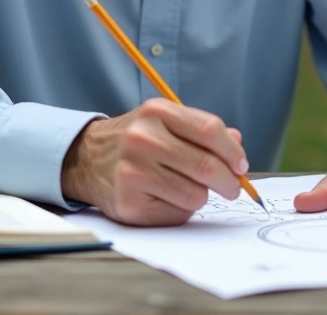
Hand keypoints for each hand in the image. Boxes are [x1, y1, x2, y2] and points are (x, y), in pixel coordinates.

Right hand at [60, 98, 247, 225]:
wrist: (85, 159)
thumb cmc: (135, 140)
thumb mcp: (164, 121)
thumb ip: (201, 130)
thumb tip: (238, 144)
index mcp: (157, 112)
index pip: (210, 130)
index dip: (233, 151)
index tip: (240, 165)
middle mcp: (143, 140)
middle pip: (207, 166)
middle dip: (229, 182)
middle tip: (232, 187)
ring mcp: (133, 172)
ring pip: (195, 195)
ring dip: (201, 196)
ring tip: (187, 189)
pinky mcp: (130, 203)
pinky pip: (177, 214)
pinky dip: (181, 210)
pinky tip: (165, 198)